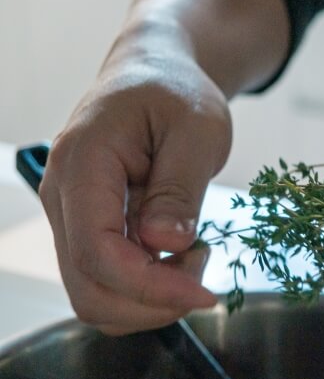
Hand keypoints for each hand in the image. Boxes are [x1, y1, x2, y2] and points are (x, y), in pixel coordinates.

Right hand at [40, 41, 230, 334]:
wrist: (154, 75)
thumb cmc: (176, 93)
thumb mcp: (198, 130)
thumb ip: (180, 188)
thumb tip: (164, 242)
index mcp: (83, 165)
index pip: (97, 253)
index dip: (151, 286)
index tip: (204, 293)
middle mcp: (63, 198)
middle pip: (89, 289)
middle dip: (151, 303)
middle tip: (204, 275)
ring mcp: (72, 219)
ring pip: (96, 295)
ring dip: (151, 300)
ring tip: (194, 258)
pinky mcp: (90, 231)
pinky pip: (109, 282)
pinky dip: (148, 288)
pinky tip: (181, 256)